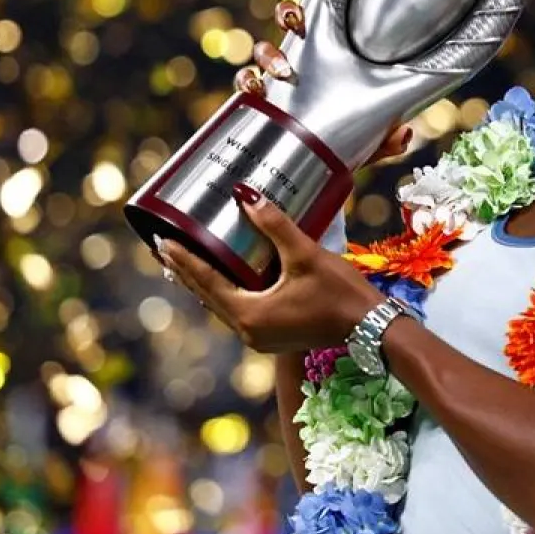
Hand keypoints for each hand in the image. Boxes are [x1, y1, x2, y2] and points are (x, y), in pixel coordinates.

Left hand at [158, 186, 381, 352]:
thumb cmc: (340, 293)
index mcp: (250, 314)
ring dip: (204, 282)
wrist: (371, 327)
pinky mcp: (273, 336)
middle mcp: (249, 331)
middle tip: (165, 247)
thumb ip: (274, 225)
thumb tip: (246, 196)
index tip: (164, 241)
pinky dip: (225, 292)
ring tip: (186, 261)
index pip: (207, 281)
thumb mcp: (305, 254)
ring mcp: (260, 337)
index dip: (184, 260)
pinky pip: (238, 311)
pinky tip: (223, 278)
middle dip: (187, 271)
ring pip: (222, 305)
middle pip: (208, 295)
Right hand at [235, 0, 413, 164]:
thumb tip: (403, 135)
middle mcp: (292, 70)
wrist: (318, 177)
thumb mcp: (367, 143)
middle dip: (278, 32)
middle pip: (276, 40)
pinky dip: (244, 88)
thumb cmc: (345, 145)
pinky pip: (241, 92)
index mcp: (319, 64)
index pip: (306, 29)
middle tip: (290, 50)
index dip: (295, 13)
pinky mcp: (255, 109)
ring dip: (263, 62)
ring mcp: (271, 88)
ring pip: (255, 61)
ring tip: (278, 76)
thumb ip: (385, 140)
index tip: (298, 15)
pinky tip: (252, 95)